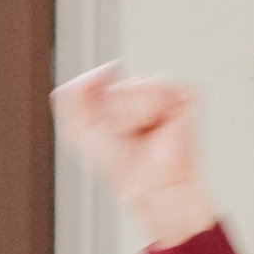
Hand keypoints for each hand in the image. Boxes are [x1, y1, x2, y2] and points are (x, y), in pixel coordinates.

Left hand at [51, 66, 217, 247]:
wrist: (150, 184)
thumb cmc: (123, 167)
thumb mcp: (79, 131)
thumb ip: (71, 95)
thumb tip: (98, 69)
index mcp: (118, 101)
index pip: (99, 80)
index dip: (98, 106)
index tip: (108, 131)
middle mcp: (141, 95)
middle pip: (116, 83)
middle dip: (115, 112)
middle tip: (127, 134)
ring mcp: (163, 94)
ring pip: (136, 84)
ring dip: (132, 114)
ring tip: (142, 131)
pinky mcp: (182, 96)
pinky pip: (157, 85)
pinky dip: (150, 109)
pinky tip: (156, 126)